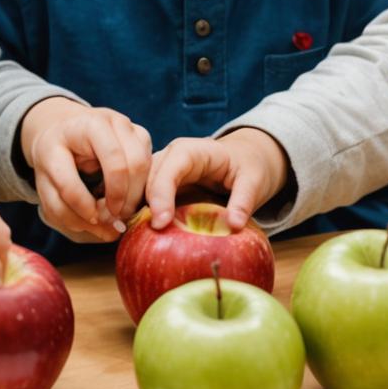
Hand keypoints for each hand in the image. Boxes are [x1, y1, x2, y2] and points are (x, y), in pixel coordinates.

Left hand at [20, 97, 151, 242]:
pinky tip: (127, 193)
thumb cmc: (56, 164)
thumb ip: (69, 213)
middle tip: (113, 217)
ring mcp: (120, 123)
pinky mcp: (138, 130)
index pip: (69, 180)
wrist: (66, 132)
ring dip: (134, 196)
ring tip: (121, 209)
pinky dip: (143, 185)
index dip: (81, 208)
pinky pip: (150, 162)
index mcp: (58, 137)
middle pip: (117, 166)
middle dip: (118, 200)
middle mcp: (93, 122)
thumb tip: (112, 232)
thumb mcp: (48, 187)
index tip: (91, 219)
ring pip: (139, 163)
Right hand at [146, 128, 288, 231]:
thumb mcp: (253, 180)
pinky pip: (142, 199)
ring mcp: (161, 171)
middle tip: (146, 236)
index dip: (162, 192)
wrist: (243, 159)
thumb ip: (244, 200)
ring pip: (138, 188)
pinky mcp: (159, 187)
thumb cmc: (248, 166)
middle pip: (146, 177)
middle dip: (143, 205)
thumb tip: (234, 225)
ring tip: (136, 238)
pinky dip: (138, 215)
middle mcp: (170, 158)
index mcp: (192, 150)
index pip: (170, 167)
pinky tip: (138, 236)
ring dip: (134, 210)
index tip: (161, 222)